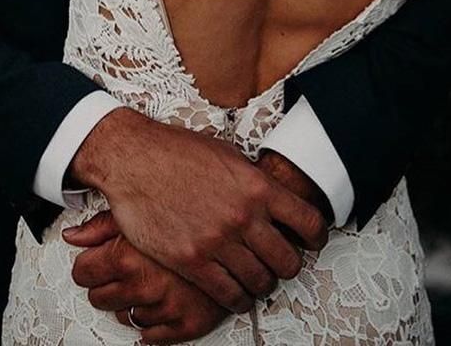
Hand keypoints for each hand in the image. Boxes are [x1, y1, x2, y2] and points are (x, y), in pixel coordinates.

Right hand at [65, 108, 327, 312]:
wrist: (133, 160)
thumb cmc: (175, 151)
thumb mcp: (226, 155)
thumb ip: (251, 181)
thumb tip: (270, 198)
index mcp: (257, 186)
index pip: (308, 222)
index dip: (316, 237)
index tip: (313, 242)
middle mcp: (243, 216)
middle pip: (288, 260)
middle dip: (288, 264)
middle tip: (280, 262)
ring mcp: (218, 241)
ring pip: (260, 281)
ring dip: (262, 283)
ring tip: (256, 277)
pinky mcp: (192, 261)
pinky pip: (228, 294)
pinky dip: (237, 298)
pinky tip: (235, 292)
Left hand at [65, 212, 228, 343]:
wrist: (239, 216)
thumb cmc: (185, 203)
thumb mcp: (140, 204)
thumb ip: (102, 225)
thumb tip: (71, 236)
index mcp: (128, 255)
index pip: (83, 274)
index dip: (89, 265)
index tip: (96, 262)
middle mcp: (146, 284)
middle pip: (101, 298)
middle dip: (108, 284)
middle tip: (123, 269)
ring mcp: (169, 305)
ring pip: (128, 317)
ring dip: (133, 301)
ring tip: (147, 280)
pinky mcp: (191, 322)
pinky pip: (154, 336)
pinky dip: (152, 323)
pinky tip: (157, 302)